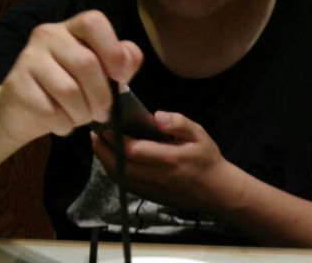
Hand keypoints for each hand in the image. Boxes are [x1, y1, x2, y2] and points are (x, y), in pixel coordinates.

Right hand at [0, 10, 142, 143]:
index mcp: (73, 27)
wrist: (22, 109)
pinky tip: (62, 122)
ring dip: (83, 113)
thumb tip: (127, 62)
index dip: (112, 50)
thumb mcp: (102, 70)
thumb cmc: (71, 85)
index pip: (94, 22)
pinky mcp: (16, 86)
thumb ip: (123, 60)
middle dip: (102, 95)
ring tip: (82, 117)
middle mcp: (49, 35)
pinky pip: (50, 111)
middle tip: (103, 111)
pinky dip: (64, 123)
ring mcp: (28, 58)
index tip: (121, 76)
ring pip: (68, 90)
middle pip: (86, 63)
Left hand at [92, 111, 241, 212]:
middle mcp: (155, 176)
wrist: (216, 191)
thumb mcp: (199, 134)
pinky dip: (113, 169)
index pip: (133, 150)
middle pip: (118, 165)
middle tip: (95, 131)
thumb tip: (156, 116)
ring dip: (104, 159)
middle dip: (102, 148)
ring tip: (100, 141)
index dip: (115, 138)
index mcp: (169, 159)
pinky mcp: (147, 195)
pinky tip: (112, 155)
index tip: (105, 123)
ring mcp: (150, 189)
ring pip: (117, 176)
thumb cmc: (207, 159)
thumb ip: (179, 123)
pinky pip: (123, 183)